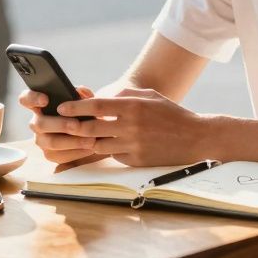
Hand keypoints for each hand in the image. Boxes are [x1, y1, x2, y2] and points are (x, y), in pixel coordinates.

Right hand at [21, 85, 105, 165]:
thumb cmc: (83, 113)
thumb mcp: (84, 101)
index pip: (26, 99)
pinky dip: (77, 152)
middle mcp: (36, 122)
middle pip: (40, 124)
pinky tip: (91, 148)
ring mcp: (41, 140)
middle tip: (76, 125)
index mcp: (40, 105)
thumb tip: (81, 91)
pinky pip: (60, 156)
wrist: (94, 134)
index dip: (32, 98)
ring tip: (91, 139)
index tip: (46, 99)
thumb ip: (83, 94)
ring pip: (51, 142)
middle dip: (59, 124)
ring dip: (72, 141)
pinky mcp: (50, 155)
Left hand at [58, 87, 208, 166]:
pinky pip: (113, 155)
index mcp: (133, 107)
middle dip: (74, 127)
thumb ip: (125, 96)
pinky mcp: (136, 160)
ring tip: (82, 135)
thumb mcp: (150, 96)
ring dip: (88, 140)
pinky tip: (107, 144)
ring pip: (98, 145)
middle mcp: (131, 127)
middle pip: (91, 128)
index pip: (96, 106)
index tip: (62, 108)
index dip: (76, 107)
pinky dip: (108, 149)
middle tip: (64, 125)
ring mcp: (133, 146)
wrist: (195, 138)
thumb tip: (101, 99)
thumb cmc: (171, 114)